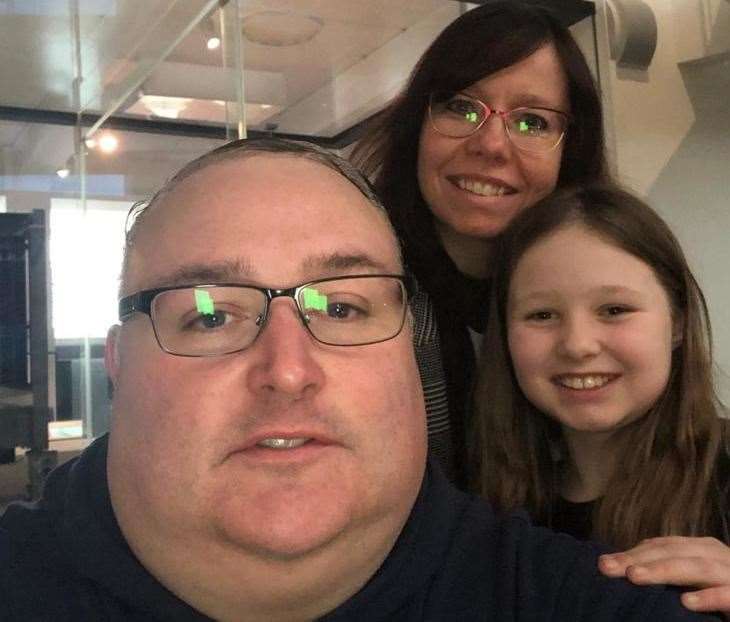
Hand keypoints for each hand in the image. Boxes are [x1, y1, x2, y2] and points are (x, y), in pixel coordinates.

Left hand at [599, 536, 729, 618]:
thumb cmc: (724, 591)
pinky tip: (686, 603)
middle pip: (673, 552)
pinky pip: (728, 595)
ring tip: (635, 577)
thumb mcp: (696, 579)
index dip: (633, 552)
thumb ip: (671, 572)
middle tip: (607, 568)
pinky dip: (709, 597)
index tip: (604, 564)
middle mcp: (717, 556)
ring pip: (697, 568)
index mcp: (702, 549)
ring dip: (665, 570)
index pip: (662, 546)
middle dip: (638, 559)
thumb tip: (626, 570)